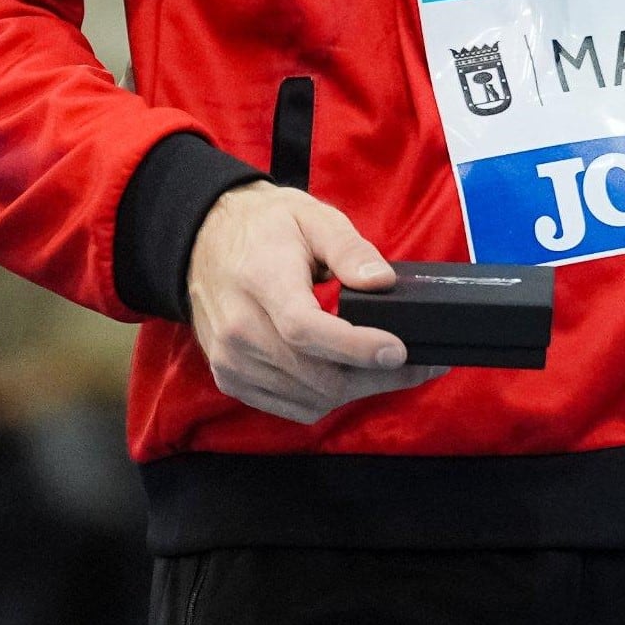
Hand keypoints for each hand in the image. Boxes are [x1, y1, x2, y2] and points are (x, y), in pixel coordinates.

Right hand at [185, 181, 441, 424]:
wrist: (205, 241)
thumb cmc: (265, 227)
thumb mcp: (313, 217)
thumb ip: (350, 249)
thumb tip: (383, 281)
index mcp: (260, 281)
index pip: (305, 329)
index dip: (354, 347)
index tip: (397, 350)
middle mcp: (239, 329)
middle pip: (312, 374)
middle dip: (373, 376)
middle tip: (419, 364)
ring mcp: (231, 360)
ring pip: (306, 398)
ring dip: (356, 390)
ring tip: (391, 370)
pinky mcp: (231, 378)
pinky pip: (289, 406)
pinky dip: (326, 399)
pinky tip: (351, 376)